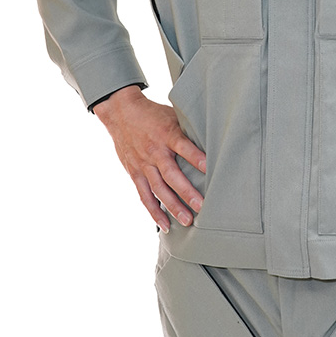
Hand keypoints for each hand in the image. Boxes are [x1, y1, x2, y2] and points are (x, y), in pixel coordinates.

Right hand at [93, 86, 206, 231]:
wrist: (121, 112)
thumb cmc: (153, 114)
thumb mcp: (172, 114)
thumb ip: (188, 129)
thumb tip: (214, 136)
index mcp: (167, 134)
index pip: (183, 146)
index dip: (195, 157)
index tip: (208, 168)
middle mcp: (155, 151)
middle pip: (171, 175)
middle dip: (186, 192)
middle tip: (201, 206)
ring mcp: (143, 164)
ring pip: (159, 189)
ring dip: (173, 206)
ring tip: (187, 221)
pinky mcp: (135, 173)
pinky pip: (144, 195)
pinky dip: (154, 211)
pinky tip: (165, 224)